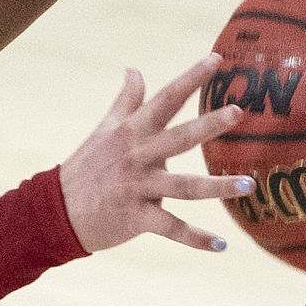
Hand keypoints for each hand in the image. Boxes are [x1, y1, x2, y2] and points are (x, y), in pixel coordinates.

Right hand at [59, 53, 253, 252]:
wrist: (56, 211)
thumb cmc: (85, 167)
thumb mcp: (103, 130)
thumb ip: (125, 101)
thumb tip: (134, 69)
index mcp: (131, 132)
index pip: (165, 99)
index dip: (190, 78)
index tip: (217, 59)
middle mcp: (137, 156)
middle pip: (178, 137)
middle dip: (208, 125)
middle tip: (238, 112)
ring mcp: (137, 188)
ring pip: (184, 186)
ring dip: (217, 187)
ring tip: (249, 185)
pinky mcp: (136, 218)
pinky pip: (171, 227)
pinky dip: (195, 239)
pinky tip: (220, 246)